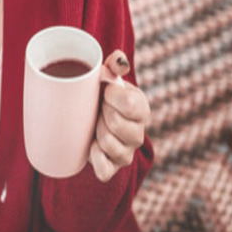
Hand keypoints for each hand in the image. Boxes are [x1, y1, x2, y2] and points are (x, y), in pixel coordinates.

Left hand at [89, 51, 150, 182]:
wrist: (91, 116)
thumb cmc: (100, 93)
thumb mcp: (109, 76)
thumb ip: (115, 64)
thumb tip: (118, 60)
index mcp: (141, 107)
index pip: (130, 105)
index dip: (111, 96)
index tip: (104, 91)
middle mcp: (138, 133)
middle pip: (116, 124)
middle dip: (101, 113)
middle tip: (97, 108)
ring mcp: (127, 152)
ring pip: (109, 145)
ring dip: (96, 133)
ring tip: (94, 124)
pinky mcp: (113, 168)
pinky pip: (104, 170)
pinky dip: (94, 158)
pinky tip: (90, 145)